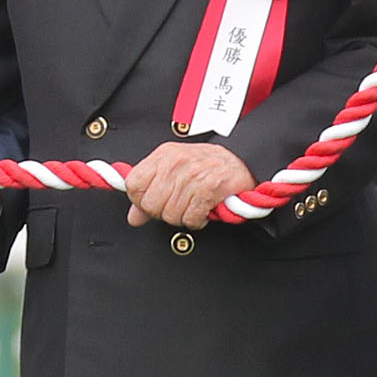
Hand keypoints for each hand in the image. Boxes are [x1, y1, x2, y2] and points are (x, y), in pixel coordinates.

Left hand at [125, 139, 251, 228]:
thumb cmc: (209, 164)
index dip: (140, 200)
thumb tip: (134, 216)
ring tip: (191, 206)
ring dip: (182, 217)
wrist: (243, 160)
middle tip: (176, 206)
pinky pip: (190, 218)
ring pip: (170, 215)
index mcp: (164, 156)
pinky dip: (197, 220)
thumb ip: (150, 191)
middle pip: (150, 204)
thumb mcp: (174, 170)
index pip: (133, 184)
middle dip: (162, 212)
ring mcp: (191, 176)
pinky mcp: (207, 190)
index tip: (151, 202)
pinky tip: (201, 210)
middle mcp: (176, 163)